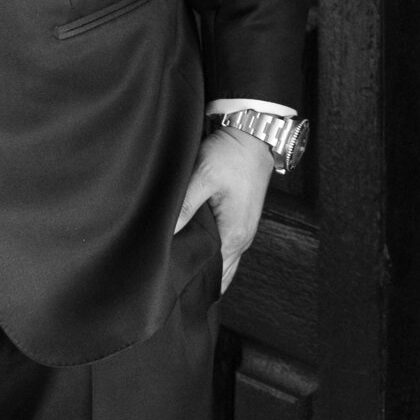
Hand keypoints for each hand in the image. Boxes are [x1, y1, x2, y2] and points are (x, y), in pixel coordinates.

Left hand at [174, 126, 274, 293]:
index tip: (167, 282)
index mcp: (234, 235)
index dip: (191, 279)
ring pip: (222, 262)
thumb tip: (165, 233)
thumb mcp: (203, 176)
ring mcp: (242, 231)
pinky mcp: (239, 221)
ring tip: (176, 270)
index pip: (212, 274)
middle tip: (167, 282)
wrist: (253, 136)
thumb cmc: (231, 155)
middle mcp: (242, 240)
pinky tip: (192, 251)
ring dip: (204, 267)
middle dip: (196, 280)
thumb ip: (185, 206)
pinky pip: (224, 249)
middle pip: (219, 274)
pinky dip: (210, 255)